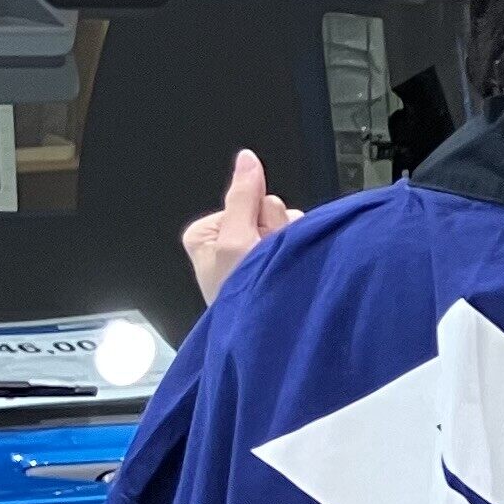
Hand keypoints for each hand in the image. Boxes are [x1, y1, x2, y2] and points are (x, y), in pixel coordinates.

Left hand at [184, 149, 302, 305]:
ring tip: (279, 273)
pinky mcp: (275, 270)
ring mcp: (254, 259)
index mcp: (205, 236)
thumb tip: (245, 160)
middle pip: (266, 211)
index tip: (253, 240)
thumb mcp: (236, 239)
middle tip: (267, 260)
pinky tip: (289, 274)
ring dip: (288, 246)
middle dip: (274, 231)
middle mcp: (228, 245)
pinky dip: (297, 257)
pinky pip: (298, 244)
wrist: (268, 342)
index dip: (256, 216)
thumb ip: (244, 196)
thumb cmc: (242, 300)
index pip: (245, 199)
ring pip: (286, 226)